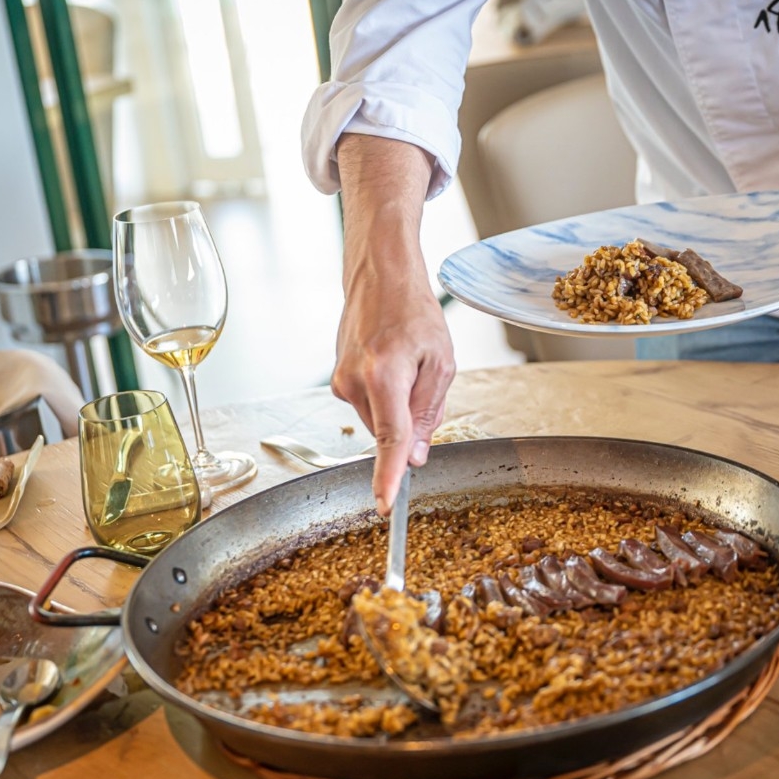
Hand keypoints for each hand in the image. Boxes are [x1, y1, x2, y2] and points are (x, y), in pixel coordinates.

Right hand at [334, 134, 455, 516]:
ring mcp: (341, 381)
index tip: (384, 505)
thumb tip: (416, 456)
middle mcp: (355, 381)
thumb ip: (429, 413)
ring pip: (380, 420)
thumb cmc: (414, 310)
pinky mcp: (337, 380)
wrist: (379, 274)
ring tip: (408, 363)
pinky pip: (369, 405)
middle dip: (412, 422)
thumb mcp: (442, 362)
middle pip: (389, 432)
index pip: (389, 439)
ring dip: (399, 404)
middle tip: (425, 380)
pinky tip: (391, 362)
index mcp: (385, 374)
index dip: (388, 476)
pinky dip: (385, 394)